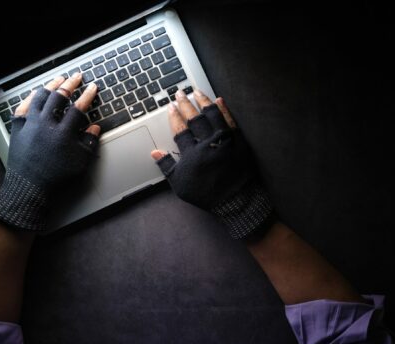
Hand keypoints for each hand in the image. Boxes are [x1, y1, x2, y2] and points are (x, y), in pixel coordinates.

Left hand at [0, 74, 100, 230]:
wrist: (29, 188)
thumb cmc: (56, 178)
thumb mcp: (80, 163)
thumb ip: (89, 143)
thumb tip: (95, 128)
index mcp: (63, 133)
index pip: (78, 108)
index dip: (87, 96)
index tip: (93, 87)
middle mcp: (46, 125)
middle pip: (59, 97)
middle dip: (70, 84)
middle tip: (77, 77)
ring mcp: (30, 125)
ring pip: (40, 97)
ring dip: (50, 86)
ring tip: (58, 80)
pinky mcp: (18, 129)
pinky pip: (23, 107)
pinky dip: (30, 98)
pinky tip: (36, 93)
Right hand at [151, 89, 272, 238]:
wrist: (235, 201)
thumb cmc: (206, 194)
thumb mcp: (180, 184)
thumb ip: (167, 167)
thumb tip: (154, 153)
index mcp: (192, 154)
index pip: (180, 129)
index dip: (174, 116)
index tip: (170, 107)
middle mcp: (208, 144)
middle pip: (194, 119)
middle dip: (185, 104)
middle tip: (180, 93)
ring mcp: (225, 140)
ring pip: (213, 115)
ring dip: (203, 101)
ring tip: (197, 91)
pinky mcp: (239, 141)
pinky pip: (231, 121)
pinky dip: (224, 109)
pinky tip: (219, 100)